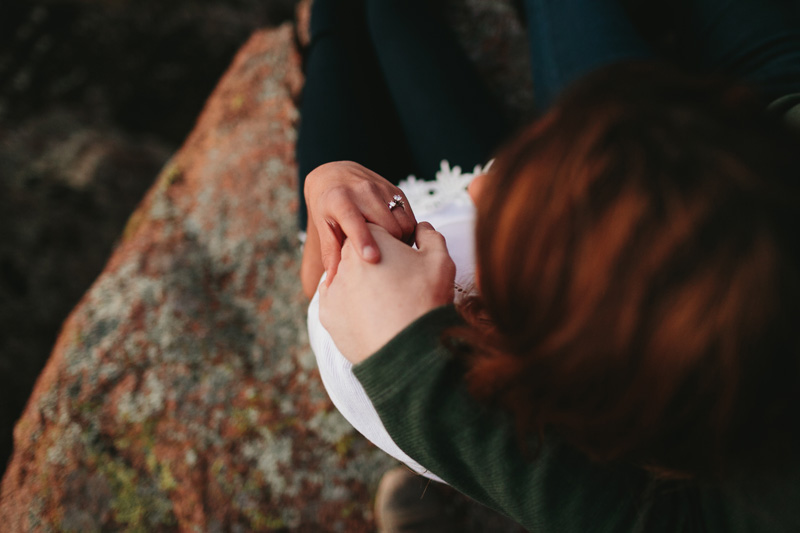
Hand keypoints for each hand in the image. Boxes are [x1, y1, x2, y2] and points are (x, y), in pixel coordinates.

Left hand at [304, 161, 416, 282]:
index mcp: (339, 200)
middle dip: (390, 248)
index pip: (354, 220)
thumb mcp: (323, 226)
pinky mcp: (396, 190)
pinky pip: (410, 217)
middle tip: (383, 260)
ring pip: (404, 223)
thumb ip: (330, 252)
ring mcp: (382, 189)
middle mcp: (362, 191)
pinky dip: (407, 232)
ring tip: (390, 249)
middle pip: (388, 227)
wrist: (336, 174)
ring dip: (402, 241)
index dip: (364, 239)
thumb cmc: (326, 206)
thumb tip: (331, 283)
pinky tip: (396, 238)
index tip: (372, 258)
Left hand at [319, 222, 455, 363]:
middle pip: (358, 254)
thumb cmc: (425, 300)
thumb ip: (429, 235)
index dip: (392, 243)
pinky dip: (351, 307)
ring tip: (385, 302)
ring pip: (347, 279)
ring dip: (361, 285)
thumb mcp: (440, 260)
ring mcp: (332, 289)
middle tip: (396, 282)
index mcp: (368, 238)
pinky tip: (370, 314)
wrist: (410, 351)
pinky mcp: (328, 315)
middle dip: (373, 263)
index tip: (404, 259)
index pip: (376, 230)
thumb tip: (420, 228)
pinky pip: (337, 304)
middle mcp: (343, 259)